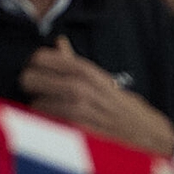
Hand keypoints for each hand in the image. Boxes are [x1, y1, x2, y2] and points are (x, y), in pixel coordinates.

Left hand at [20, 42, 173, 155]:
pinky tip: (52, 122)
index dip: (33, 64)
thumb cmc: (119, 105)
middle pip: (31, 79)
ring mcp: (78, 109)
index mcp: (85, 71)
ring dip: (36, 107)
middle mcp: (80, 87)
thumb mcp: (100, 78)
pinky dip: (45, 123)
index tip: (35, 70)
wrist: (144, 132)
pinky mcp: (77, 131)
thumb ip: (75, 61)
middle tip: (34, 90)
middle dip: (29, 85)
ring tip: (45, 108)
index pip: (41, 57)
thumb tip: (59, 41)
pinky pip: (48, 125)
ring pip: (36, 104)